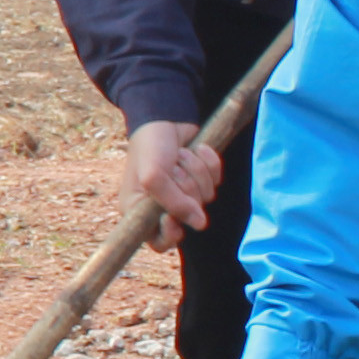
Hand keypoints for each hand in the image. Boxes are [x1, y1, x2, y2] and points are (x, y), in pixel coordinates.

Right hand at [125, 118, 220, 247]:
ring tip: (180, 155)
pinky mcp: (202, 177)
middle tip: (172, 169)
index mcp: (141, 210)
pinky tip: (196, 149)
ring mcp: (186, 192)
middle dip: (185, 186)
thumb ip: (173, 202)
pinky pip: (217, 179)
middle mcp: (165, 205)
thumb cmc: (149, 146)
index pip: (160, 242)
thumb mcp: (153, 176)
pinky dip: (209, 162)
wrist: (163, 116)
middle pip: (189, 214)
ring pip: (206, 196)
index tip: (171, 217)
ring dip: (196, 170)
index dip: (170, 233)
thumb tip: (200, 223)